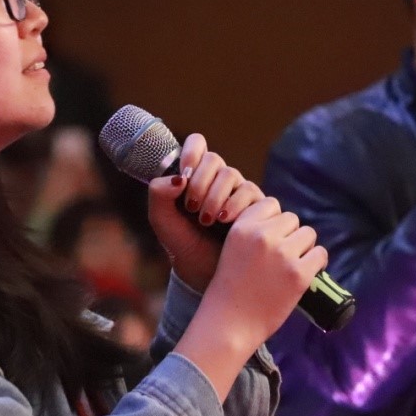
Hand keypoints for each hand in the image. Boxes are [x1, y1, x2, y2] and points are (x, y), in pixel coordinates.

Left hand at [146, 133, 269, 290]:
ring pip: (232, 175)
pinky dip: (235, 205)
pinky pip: (251, 192)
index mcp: (194, 175)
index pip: (197, 144)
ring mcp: (239, 191)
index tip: (184, 174)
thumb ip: (158, 194)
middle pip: (214, 160)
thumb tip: (180, 178)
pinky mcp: (257, 206)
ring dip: (216, 196)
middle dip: (200, 182)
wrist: (202, 272)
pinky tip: (226, 222)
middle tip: (191, 207)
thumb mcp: (161, 220)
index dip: (192, 151)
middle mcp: (218, 180)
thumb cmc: (181, 243)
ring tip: (206, 220)